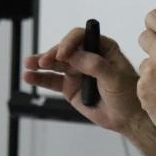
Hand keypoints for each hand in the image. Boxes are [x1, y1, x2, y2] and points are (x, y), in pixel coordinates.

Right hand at [23, 27, 142, 134]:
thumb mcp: (115, 77)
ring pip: (55, 64)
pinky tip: (28, 77)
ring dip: (40, 63)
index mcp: (103, 48)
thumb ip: (94, 65)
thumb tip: (73, 55)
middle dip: (52, 53)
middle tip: (42, 62)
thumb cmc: (128, 94)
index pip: (82, 37)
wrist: (127, 118)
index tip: (63, 54)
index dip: (69, 42)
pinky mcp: (69, 87)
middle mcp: (87, 56)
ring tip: (28, 65)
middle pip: (64, 49)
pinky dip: (39, 78)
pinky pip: (52, 80)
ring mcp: (77, 71)